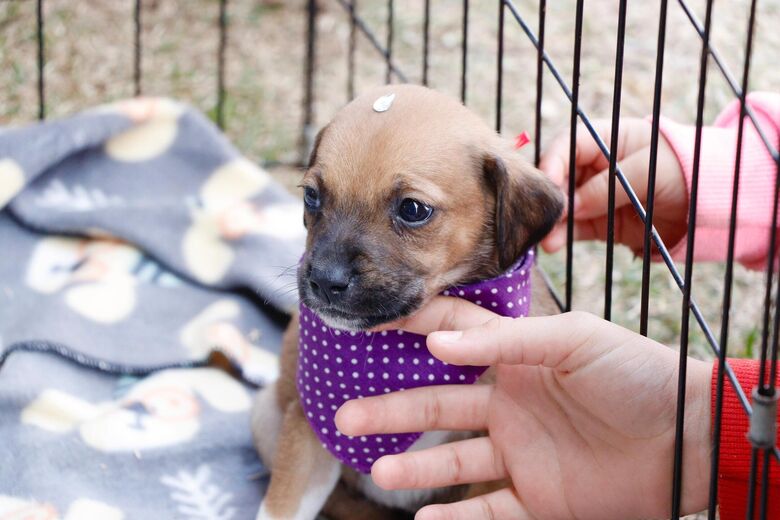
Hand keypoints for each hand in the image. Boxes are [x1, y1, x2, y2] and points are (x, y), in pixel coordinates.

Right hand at [336, 298, 711, 519]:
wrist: (692, 438)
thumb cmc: (637, 375)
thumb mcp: (573, 340)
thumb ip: (506, 341)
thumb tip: (439, 339)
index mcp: (518, 359)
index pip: (454, 338)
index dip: (412, 330)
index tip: (369, 326)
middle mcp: (511, 404)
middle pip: (439, 405)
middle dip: (392, 409)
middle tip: (346, 414)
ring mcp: (523, 452)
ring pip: (456, 460)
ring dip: (416, 467)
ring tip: (377, 469)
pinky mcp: (541, 497)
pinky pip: (491, 510)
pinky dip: (458, 517)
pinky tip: (425, 519)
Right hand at [539, 118, 687, 254]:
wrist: (711, 203)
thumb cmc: (684, 171)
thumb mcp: (648, 171)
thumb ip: (608, 186)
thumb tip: (572, 206)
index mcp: (605, 139)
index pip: (567, 145)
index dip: (553, 162)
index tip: (548, 184)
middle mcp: (593, 166)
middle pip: (558, 178)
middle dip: (548, 197)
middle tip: (543, 216)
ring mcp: (594, 196)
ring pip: (563, 206)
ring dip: (551, 221)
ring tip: (545, 239)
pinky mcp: (600, 222)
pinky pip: (574, 228)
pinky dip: (562, 236)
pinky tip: (554, 244)